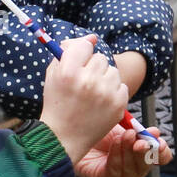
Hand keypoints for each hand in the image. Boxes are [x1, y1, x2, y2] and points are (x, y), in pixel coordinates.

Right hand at [39, 34, 131, 163]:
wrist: (63, 138)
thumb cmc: (57, 104)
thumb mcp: (54, 75)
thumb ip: (69, 51)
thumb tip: (92, 38)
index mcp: (68, 72)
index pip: (84, 46)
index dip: (81, 54)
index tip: (79, 64)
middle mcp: (88, 81)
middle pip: (100, 58)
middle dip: (93, 68)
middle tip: (84, 84)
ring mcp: (105, 93)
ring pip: (113, 71)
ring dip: (105, 79)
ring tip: (93, 94)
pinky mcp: (118, 104)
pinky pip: (122, 86)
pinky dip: (113, 92)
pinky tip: (101, 103)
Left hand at [74, 123, 170, 176]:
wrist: (72, 127)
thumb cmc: (99, 122)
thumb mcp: (121, 121)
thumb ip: (137, 128)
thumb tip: (155, 132)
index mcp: (142, 153)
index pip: (161, 158)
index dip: (162, 151)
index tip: (158, 138)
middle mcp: (133, 167)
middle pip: (147, 166)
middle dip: (146, 152)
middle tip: (142, 141)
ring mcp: (119, 175)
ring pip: (133, 170)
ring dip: (130, 152)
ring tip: (126, 135)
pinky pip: (115, 172)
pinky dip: (117, 157)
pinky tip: (115, 143)